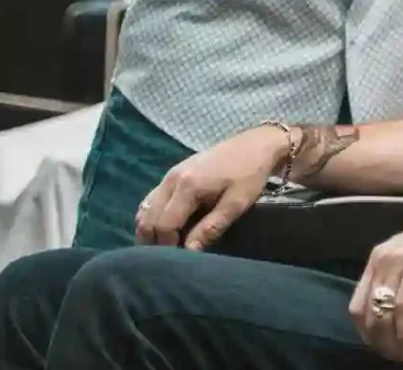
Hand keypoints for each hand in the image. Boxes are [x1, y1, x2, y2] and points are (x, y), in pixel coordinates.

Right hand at [134, 125, 285, 249]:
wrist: (256, 143)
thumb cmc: (250, 174)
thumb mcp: (236, 204)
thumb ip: (211, 228)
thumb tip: (188, 252)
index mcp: (187, 186)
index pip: (163, 226)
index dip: (167, 247)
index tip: (180, 259)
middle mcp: (172, 179)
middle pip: (147, 219)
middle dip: (155, 241)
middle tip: (173, 254)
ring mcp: (171, 174)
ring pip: (146, 209)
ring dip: (151, 229)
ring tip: (171, 243)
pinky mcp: (174, 172)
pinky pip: (152, 199)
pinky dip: (154, 216)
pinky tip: (171, 226)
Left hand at [350, 194, 402, 361]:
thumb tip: (402, 321)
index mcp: (381, 257)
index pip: (358, 304)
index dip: (369, 333)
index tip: (386, 347)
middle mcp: (384, 257)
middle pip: (366, 313)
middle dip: (379, 341)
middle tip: (399, 356)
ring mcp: (400, 259)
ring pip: (382, 313)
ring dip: (391, 342)